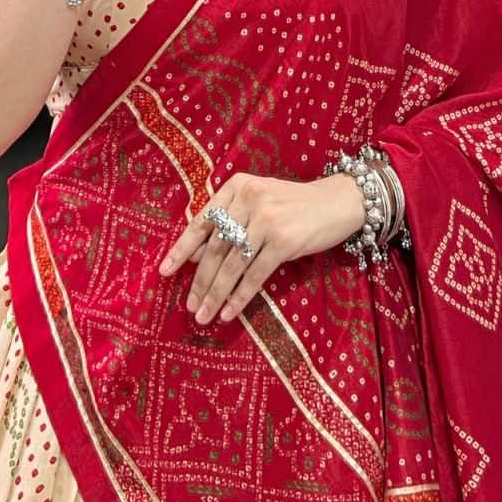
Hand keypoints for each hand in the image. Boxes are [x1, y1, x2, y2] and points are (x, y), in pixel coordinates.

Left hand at [158, 172, 364, 325]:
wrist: (337, 202)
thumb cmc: (293, 206)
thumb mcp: (258, 203)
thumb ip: (229, 222)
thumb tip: (194, 258)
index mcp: (237, 185)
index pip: (203, 221)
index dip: (182, 249)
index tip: (165, 271)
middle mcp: (249, 198)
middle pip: (215, 247)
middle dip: (200, 280)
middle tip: (189, 305)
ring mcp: (266, 219)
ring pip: (232, 264)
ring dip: (215, 294)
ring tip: (203, 315)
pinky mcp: (284, 241)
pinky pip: (254, 275)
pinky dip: (239, 297)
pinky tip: (228, 312)